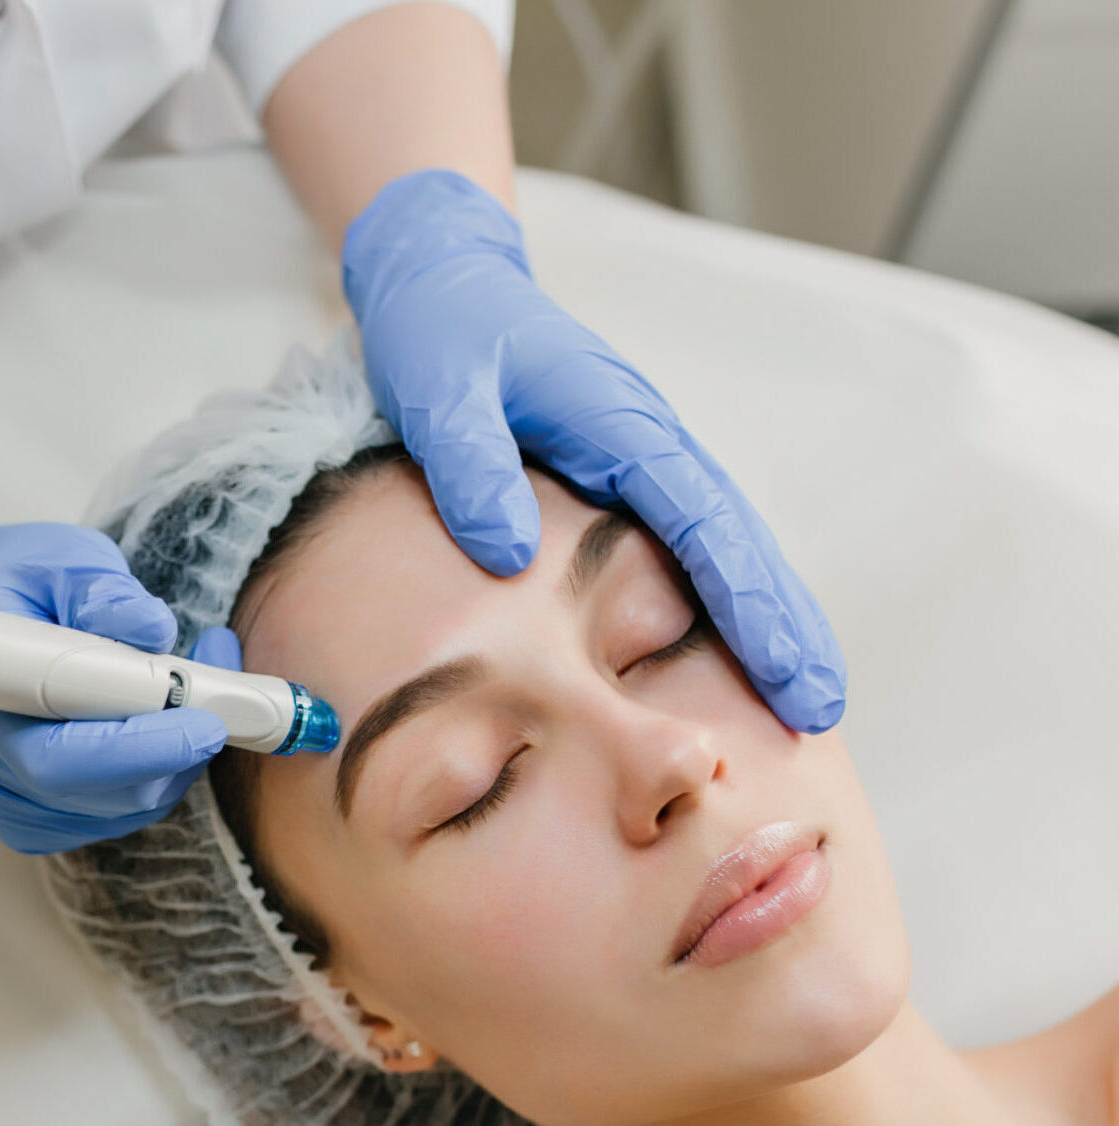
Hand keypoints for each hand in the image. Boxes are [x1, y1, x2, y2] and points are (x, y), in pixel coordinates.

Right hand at [0, 496, 236, 852]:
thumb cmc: (3, 587)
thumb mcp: (50, 559)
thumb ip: (99, 589)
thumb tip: (152, 627)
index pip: (60, 757)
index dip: (140, 747)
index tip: (205, 719)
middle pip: (109, 793)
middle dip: (182, 746)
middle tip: (226, 690)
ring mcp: (17, 802)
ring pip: (128, 806)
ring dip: (181, 752)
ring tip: (201, 678)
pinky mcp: (44, 816)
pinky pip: (124, 811)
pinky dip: (163, 769)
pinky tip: (170, 716)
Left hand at [343, 170, 845, 733]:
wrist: (447, 282)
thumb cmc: (444, 332)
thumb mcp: (440, 389)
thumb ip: (472, 465)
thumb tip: (510, 556)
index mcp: (620, 423)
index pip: (703, 523)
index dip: (747, 600)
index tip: (783, 669)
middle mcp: (649, 443)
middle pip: (739, 540)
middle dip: (784, 623)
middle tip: (820, 707)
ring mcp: (644, 460)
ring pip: (726, 544)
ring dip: (769, 616)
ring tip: (803, 697)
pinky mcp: (625, 475)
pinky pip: (689, 543)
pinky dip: (725, 594)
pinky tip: (740, 645)